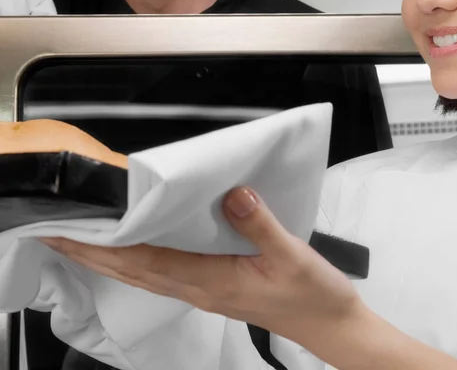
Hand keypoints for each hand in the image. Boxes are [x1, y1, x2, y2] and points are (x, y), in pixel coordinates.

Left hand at [40, 187, 362, 346]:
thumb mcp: (291, 255)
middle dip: (96, 253)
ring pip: (147, 275)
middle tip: (62, 233)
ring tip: (87, 240)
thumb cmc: (313, 294)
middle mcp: (202, 289)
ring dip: (113, 258)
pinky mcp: (218, 288)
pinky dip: (141, 261)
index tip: (77, 230)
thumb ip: (260, 224)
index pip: (148, 261)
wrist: (332, 324)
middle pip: (136, 272)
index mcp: (214, 281)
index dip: (109, 245)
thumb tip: (231, 194)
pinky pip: (166, 274)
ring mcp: (208, 292)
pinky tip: (137, 251)